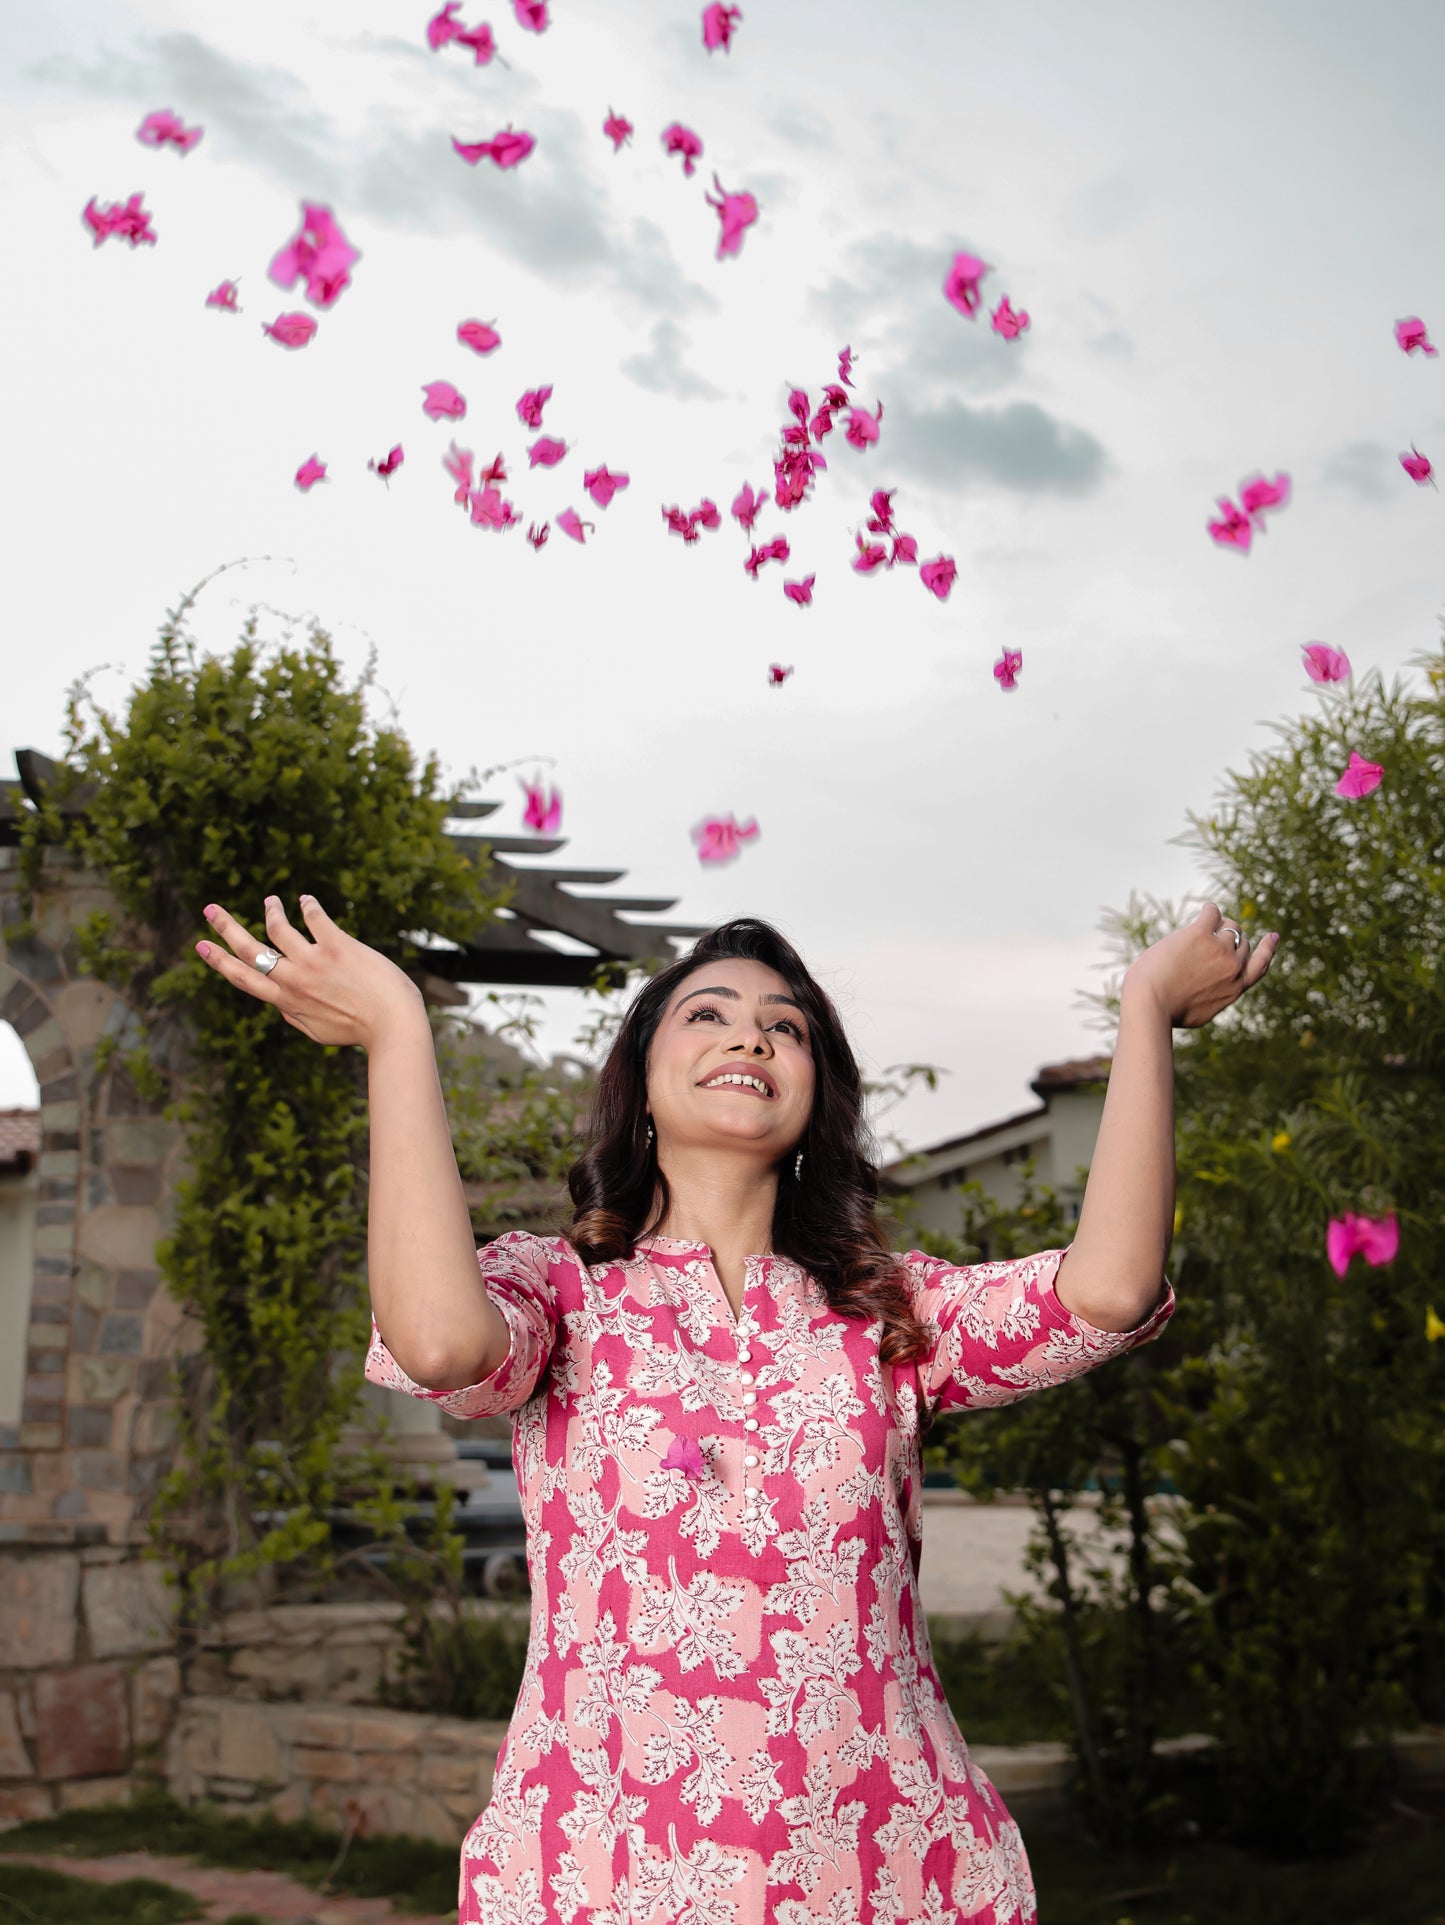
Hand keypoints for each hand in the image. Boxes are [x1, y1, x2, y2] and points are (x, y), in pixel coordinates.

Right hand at [196, 895, 423, 1048]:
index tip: (201, 945)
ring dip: (271, 910)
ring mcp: (313, 962)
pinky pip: (314, 918)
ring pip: (277, 927)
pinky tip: (306, 900)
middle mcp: (293, 980)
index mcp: (286, 1001)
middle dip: (225, 927)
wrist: (393, 1025)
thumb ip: (295, 1017)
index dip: (218, 961)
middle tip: (209, 909)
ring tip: (271, 901)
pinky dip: (307, 906)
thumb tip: (281, 1006)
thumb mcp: (318, 1032)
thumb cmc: (360, 1030)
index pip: (243, 978)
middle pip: (248, 950)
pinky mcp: (337, 946)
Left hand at [1123, 901, 1278, 1028]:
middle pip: (1242, 942)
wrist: (1151, 1004)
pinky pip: (1212, 914)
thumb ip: (1212, 997)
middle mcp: (1233, 968)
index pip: (1260, 965)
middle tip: (1210, 938)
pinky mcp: (1200, 935)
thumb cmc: (1167, 1010)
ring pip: (1230, 926)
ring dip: (1219, 924)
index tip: (1272, 936)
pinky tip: (1205, 909)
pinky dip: (1210, 910)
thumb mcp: (1200, 1012)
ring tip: (1202, 928)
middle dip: (1230, 937)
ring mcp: (1219, 950)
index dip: (1268, 949)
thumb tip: (1212, 986)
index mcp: (1235, 988)